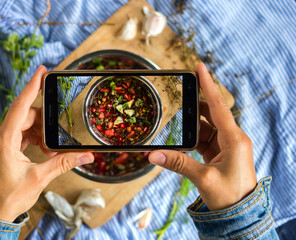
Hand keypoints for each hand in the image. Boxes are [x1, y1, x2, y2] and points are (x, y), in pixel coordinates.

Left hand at [0, 66, 93, 221]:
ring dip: (39, 132)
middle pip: (26, 116)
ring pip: (23, 125)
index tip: (42, 70)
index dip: (32, 86)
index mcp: (4, 141)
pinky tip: (42, 149)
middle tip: (57, 135)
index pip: (20, 106)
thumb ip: (64, 163)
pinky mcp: (1, 148)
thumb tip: (87, 156)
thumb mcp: (40, 178)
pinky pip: (19, 134)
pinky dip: (32, 138)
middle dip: (44, 123)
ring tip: (50, 148)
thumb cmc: (10, 197)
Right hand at [149, 63, 256, 210]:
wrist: (240, 215)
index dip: (208, 85)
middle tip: (180, 93)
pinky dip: (193, 137)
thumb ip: (178, 164)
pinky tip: (181, 137)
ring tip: (176, 117)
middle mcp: (232, 139)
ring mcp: (226, 146)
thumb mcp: (203, 179)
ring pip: (207, 126)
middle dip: (196, 104)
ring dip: (192, 123)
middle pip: (212, 113)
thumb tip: (153, 155)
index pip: (219, 106)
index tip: (200, 67)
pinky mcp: (220, 154)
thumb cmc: (229, 197)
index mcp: (234, 140)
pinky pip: (205, 138)